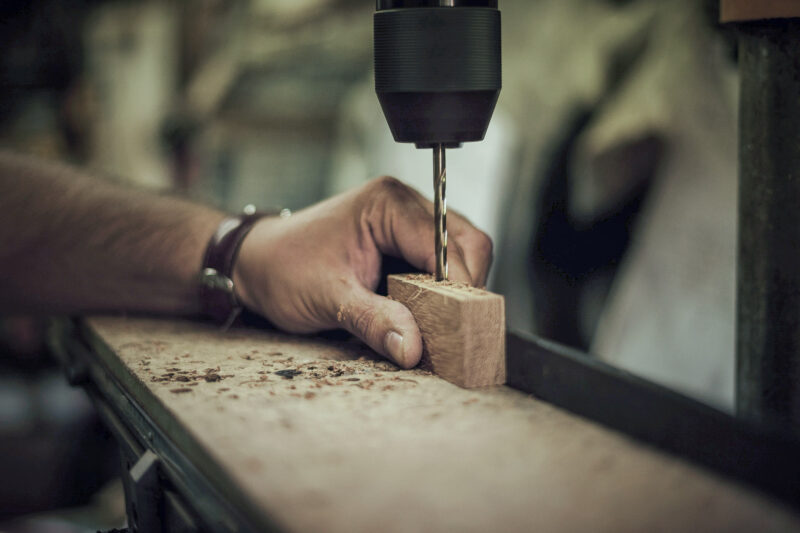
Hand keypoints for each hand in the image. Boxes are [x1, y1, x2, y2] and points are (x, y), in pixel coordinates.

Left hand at [233, 177, 492, 368]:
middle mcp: (405, 205)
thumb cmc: (283, 269)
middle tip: (455, 328)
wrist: (257, 264)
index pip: (445, 242)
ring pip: (461, 255)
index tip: (459, 325)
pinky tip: (429, 316)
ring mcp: (408, 223)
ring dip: (456, 291)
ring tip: (441, 325)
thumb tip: (414, 348)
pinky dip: (443, 293)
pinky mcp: (406, 244)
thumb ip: (374, 321)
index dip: (458, 286)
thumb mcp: (327, 299)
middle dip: (465, 288)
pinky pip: (442, 267)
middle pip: (467, 243)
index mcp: (387, 204)